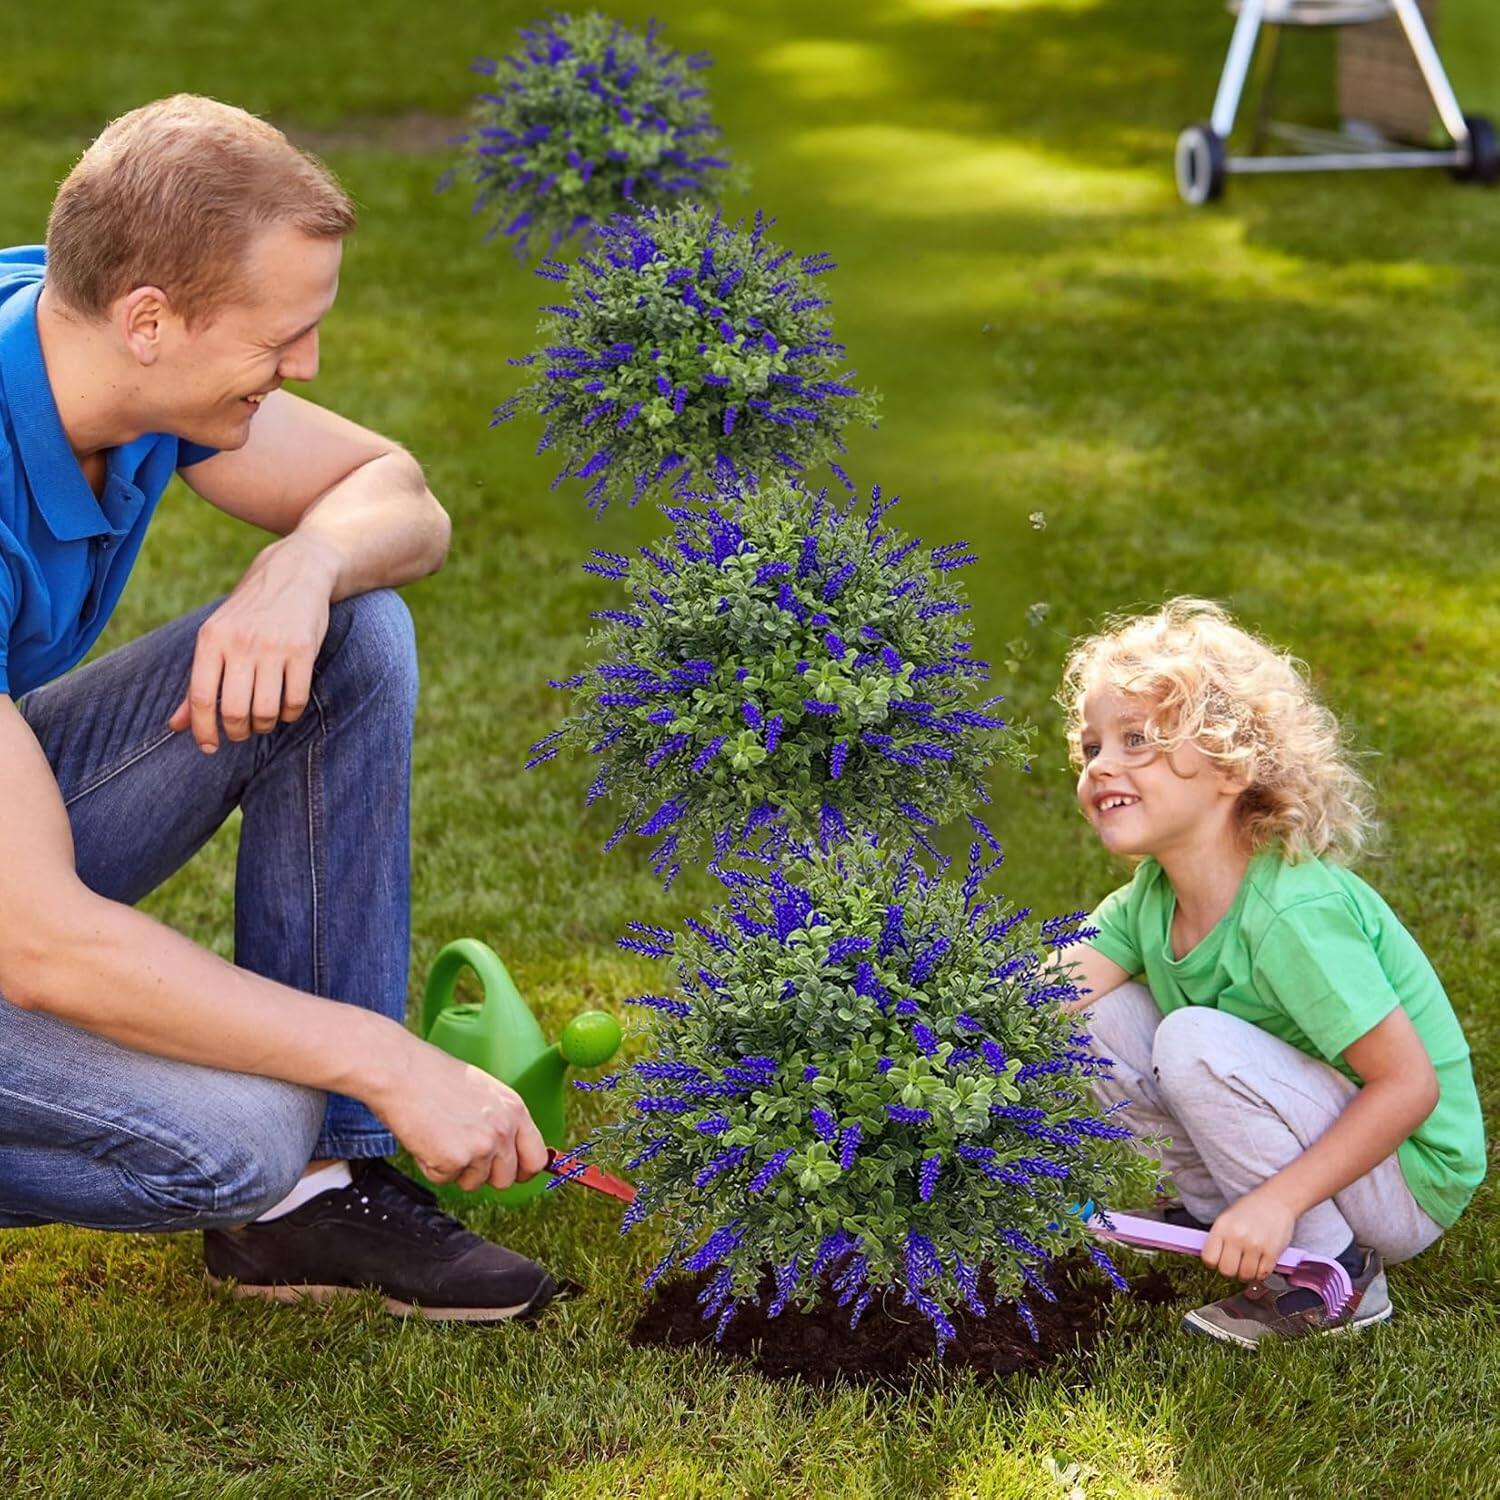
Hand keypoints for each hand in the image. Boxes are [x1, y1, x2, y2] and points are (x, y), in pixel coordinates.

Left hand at [168, 533, 341, 752]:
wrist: (295, 572)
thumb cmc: (251, 612)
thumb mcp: (218, 637)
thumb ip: (199, 682)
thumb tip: (176, 726)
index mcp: (211, 638)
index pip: (200, 696)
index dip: (203, 729)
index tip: (210, 747)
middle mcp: (240, 642)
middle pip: (233, 709)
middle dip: (237, 732)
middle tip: (242, 732)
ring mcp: (273, 646)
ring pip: (265, 710)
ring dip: (264, 726)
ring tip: (264, 721)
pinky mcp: (303, 650)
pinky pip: (295, 700)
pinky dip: (290, 714)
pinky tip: (286, 709)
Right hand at [367, 1035, 549, 1192]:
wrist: (403, 1072)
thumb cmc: (436, 1077)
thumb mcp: (485, 1092)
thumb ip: (502, 1121)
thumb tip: (509, 1151)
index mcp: (515, 1110)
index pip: (535, 1158)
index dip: (523, 1171)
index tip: (513, 1174)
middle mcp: (503, 1130)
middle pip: (506, 1179)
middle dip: (484, 1174)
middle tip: (463, 1153)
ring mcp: (480, 1147)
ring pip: (473, 1183)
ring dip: (456, 1169)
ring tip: (441, 1137)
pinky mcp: (453, 1160)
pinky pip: (444, 1180)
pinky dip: (431, 1166)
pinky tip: (426, 1139)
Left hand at [1202, 1184, 1299, 1282]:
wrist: (1276, 1200)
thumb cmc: (1250, 1209)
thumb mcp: (1226, 1218)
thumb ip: (1218, 1239)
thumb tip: (1210, 1261)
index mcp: (1222, 1227)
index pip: (1209, 1258)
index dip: (1213, 1264)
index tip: (1218, 1262)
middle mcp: (1237, 1236)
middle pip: (1226, 1271)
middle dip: (1229, 1271)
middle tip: (1234, 1264)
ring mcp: (1255, 1245)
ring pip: (1245, 1276)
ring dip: (1246, 1273)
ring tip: (1248, 1263)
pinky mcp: (1272, 1253)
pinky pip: (1262, 1275)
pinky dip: (1260, 1274)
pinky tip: (1259, 1264)